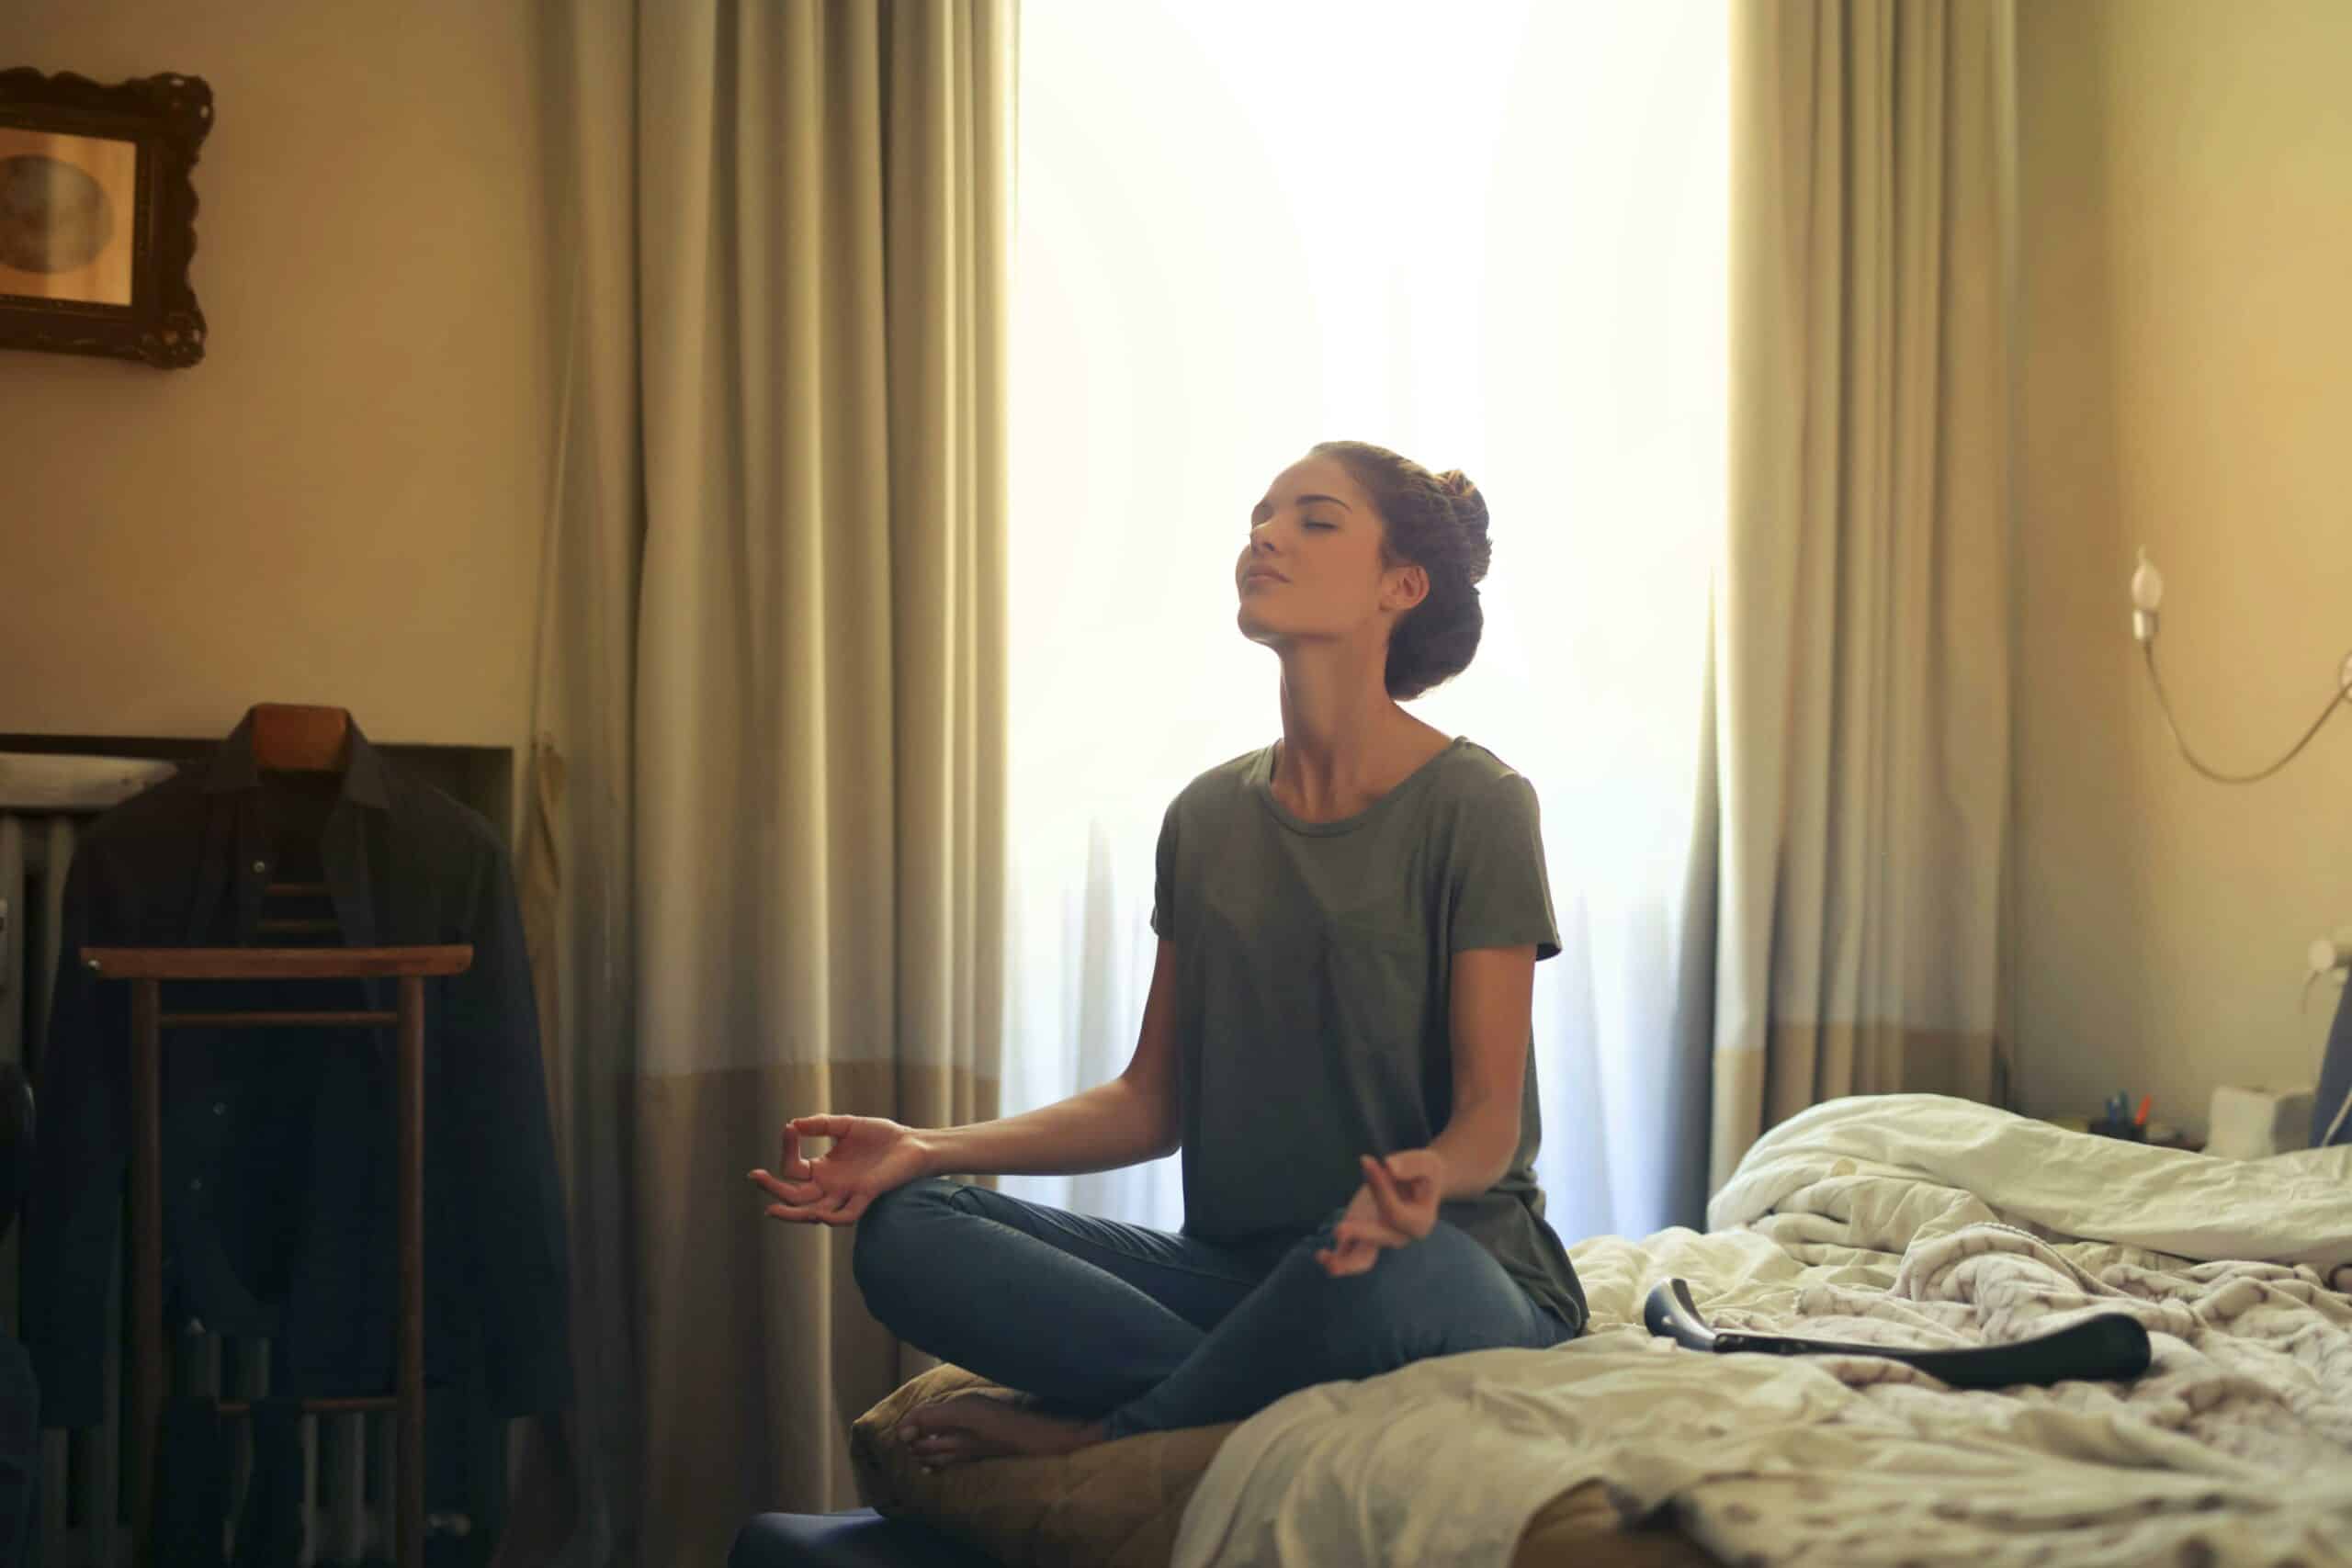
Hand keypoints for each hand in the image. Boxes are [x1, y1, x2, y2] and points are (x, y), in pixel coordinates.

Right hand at [748, 1114, 931, 1227]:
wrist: (913, 1143)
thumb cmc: (881, 1136)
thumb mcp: (846, 1125)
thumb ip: (821, 1125)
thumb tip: (793, 1123)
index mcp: (823, 1170)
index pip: (793, 1169)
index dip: (787, 1149)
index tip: (788, 1128)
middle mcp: (831, 1186)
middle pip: (795, 1196)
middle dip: (774, 1190)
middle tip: (755, 1177)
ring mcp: (847, 1193)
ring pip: (813, 1213)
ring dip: (793, 1214)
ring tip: (772, 1209)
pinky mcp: (867, 1195)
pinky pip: (847, 1215)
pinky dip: (833, 1218)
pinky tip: (819, 1214)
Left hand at [1314, 1148, 1443, 1276]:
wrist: (1419, 1185)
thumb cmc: (1423, 1173)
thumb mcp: (1425, 1162)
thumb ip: (1410, 1164)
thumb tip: (1389, 1167)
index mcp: (1419, 1223)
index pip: (1395, 1211)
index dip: (1379, 1188)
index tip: (1365, 1160)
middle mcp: (1399, 1237)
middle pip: (1380, 1238)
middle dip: (1359, 1233)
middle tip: (1339, 1230)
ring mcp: (1378, 1240)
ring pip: (1363, 1260)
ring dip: (1345, 1263)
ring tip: (1327, 1261)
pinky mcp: (1360, 1237)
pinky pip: (1348, 1255)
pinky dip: (1335, 1258)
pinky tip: (1320, 1255)